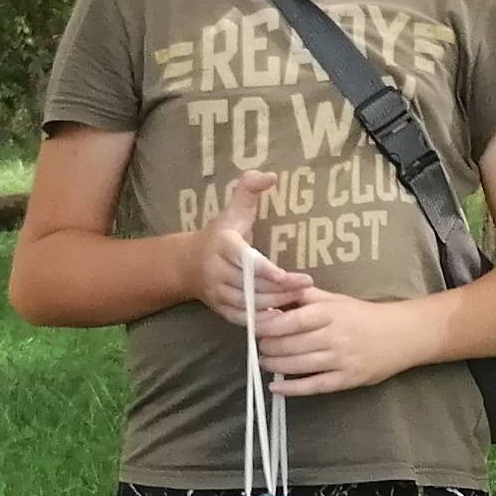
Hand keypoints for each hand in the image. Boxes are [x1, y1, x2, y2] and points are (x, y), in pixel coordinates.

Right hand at [196, 172, 316, 324]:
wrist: (188, 264)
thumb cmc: (221, 233)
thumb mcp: (234, 209)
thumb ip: (250, 188)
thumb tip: (271, 175)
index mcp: (222, 245)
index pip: (245, 260)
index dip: (266, 270)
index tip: (288, 276)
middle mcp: (216, 270)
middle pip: (251, 285)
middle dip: (280, 288)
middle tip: (306, 285)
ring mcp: (217, 293)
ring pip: (249, 304)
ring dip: (276, 303)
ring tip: (300, 298)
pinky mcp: (220, 310)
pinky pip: (244, 319)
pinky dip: (264, 320)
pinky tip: (284, 317)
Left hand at [254, 283, 417, 394]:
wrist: (402, 335)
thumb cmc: (363, 315)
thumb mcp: (335, 299)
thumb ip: (305, 297)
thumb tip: (273, 295)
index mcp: (330, 312)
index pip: (292, 320)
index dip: (268, 326)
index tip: (254, 327)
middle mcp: (335, 335)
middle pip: (291, 344)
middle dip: (268, 347)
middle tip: (258, 346)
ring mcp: (341, 359)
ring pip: (299, 365)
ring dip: (275, 365)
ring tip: (264, 362)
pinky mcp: (347, 379)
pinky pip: (314, 386)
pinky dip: (292, 389)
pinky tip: (276, 388)